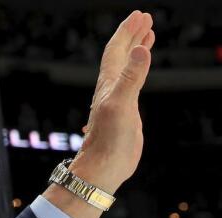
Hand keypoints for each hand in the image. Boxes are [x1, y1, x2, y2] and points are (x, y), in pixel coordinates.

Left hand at [72, 10, 154, 192]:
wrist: (102, 168)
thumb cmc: (109, 140)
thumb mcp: (122, 104)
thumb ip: (132, 77)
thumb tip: (140, 49)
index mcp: (109, 84)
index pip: (116, 50)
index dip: (127, 32)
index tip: (140, 15)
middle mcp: (110, 89)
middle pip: (120, 55)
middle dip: (132, 35)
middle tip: (145, 18)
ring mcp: (117, 100)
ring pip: (126, 68)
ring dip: (136, 50)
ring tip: (147, 36)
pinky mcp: (124, 112)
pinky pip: (132, 84)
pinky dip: (138, 72)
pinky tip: (142, 71)